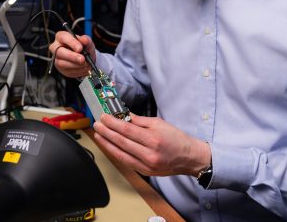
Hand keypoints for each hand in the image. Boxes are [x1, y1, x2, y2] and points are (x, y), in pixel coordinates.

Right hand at [48, 31, 95, 77]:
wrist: (84, 58)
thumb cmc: (82, 47)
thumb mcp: (86, 41)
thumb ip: (86, 40)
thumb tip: (84, 40)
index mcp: (61, 37)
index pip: (63, 37)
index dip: (72, 43)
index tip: (80, 48)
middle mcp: (56, 47)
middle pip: (59, 52)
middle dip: (72, 56)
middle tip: (82, 59)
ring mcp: (57, 59)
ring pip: (62, 63)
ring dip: (76, 65)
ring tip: (86, 64)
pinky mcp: (60, 68)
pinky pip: (67, 71)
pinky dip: (77, 70)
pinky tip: (83, 68)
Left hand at [92, 112, 210, 177]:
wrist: (189, 158)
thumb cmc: (176, 139)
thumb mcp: (159, 123)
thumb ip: (139, 120)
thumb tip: (123, 115)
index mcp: (153, 139)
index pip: (127, 130)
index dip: (113, 123)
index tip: (104, 117)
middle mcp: (149, 154)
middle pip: (122, 141)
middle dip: (106, 132)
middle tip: (97, 125)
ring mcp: (146, 165)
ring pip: (121, 154)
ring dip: (107, 144)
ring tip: (98, 135)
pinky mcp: (145, 172)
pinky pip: (126, 162)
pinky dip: (116, 153)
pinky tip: (109, 147)